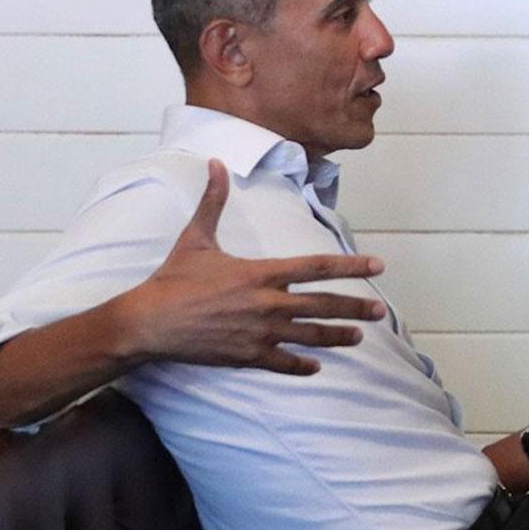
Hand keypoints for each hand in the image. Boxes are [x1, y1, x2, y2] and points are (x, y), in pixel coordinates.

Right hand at [120, 159, 386, 373]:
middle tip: (380, 311)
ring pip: (310, 336)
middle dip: (356, 308)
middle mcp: (267, 303)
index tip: (378, 266)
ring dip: (338, 336)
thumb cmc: (172, 279)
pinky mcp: (247, 355)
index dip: (351, 265)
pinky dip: (301, 366)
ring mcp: (260, 332)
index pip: (318, 266)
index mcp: (261, 273)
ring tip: (360, 337)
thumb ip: (213, 201)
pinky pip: (283, 362)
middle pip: (323, 305)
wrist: (148, 321)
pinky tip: (316, 366)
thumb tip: (214, 163)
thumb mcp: (195, 237)